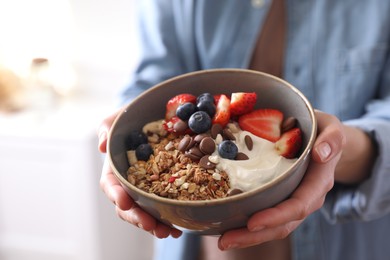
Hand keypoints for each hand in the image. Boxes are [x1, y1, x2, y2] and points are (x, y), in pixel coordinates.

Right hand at [97, 108, 181, 238]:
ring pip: (144, 211)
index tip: (124, 202)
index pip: (110, 184)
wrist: (150, 119)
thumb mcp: (117, 118)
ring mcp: (143, 188)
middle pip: (127, 205)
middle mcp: (127, 182)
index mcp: (115, 167)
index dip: (116, 194)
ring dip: (154, 225)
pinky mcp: (159, 190)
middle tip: (150, 225)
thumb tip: (101, 145)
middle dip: (137, 217)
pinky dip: (168, 220)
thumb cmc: (130, 118)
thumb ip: (107, 127)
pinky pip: (161, 208)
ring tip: (168, 232)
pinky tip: (179, 228)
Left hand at [218, 110, 345, 249]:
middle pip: (282, 224)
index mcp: (318, 183)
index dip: (276, 216)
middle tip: (225, 241)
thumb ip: (332, 139)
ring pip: (273, 226)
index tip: (252, 222)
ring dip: (248, 236)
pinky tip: (228, 226)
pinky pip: (266, 216)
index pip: (298, 206)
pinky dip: (248, 225)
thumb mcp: (331, 127)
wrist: (324, 139)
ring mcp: (293, 201)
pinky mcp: (281, 199)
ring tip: (223, 241)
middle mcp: (306, 198)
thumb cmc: (323, 131)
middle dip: (254, 236)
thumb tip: (321, 154)